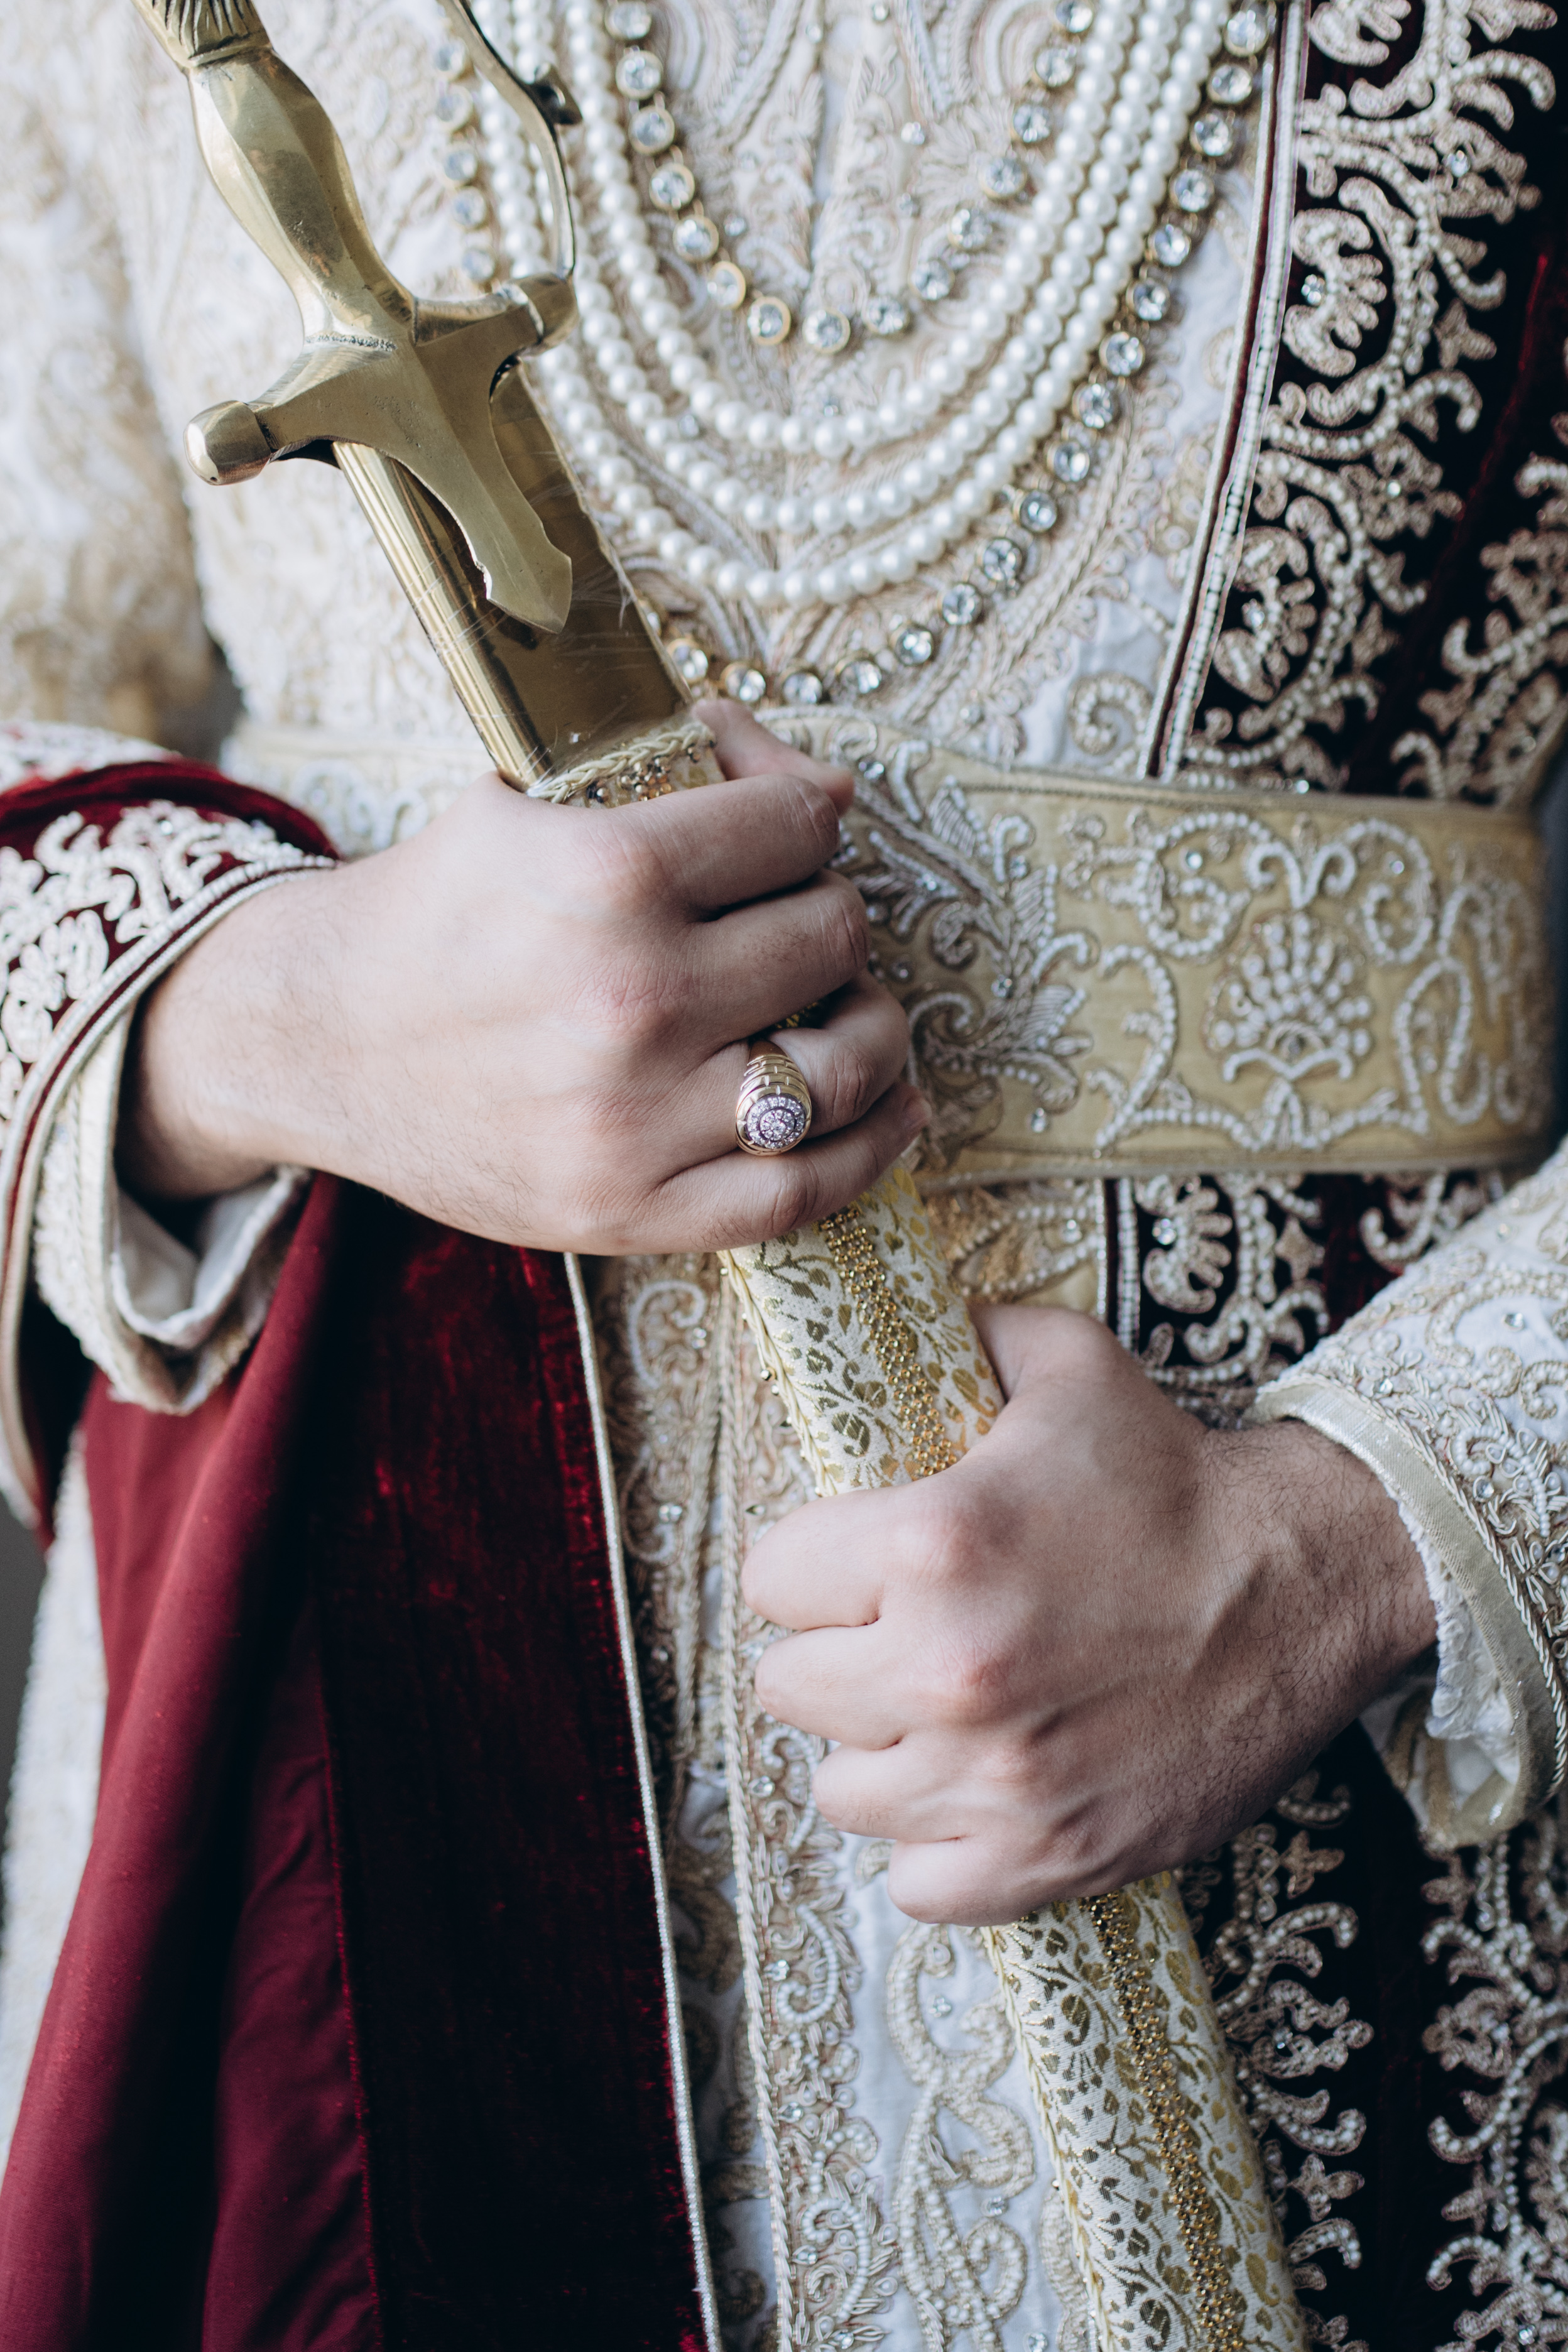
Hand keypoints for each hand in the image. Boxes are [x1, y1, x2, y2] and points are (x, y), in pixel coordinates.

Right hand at [120, 703, 923, 1250]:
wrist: (313, 1041)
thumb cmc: (431, 915)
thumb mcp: (522, 802)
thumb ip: (670, 776)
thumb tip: (813, 782)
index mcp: (607, 875)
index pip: (795, 828)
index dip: (808, 815)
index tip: (797, 827)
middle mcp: (634, 996)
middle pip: (831, 936)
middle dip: (827, 913)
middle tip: (798, 917)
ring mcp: (639, 1116)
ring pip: (845, 1063)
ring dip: (872, 1024)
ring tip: (849, 1007)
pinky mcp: (635, 1209)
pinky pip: (806, 1190)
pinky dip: (870, 1146)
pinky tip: (889, 1105)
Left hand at [743, 1302, 1434, 1924]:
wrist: (1307, 1582)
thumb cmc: (1176, 1477)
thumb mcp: (1065, 1366)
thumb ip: (963, 1337)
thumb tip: (905, 1330)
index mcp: (931, 1545)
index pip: (769, 1579)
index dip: (810, 1566)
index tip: (853, 1566)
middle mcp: (948, 1670)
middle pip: (789, 1687)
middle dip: (835, 1653)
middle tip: (897, 1635)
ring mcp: (996, 1779)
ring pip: (843, 1791)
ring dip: (880, 1751)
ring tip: (938, 1712)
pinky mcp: (1049, 1856)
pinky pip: (920, 1885)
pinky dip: (937, 1845)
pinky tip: (975, 1788)